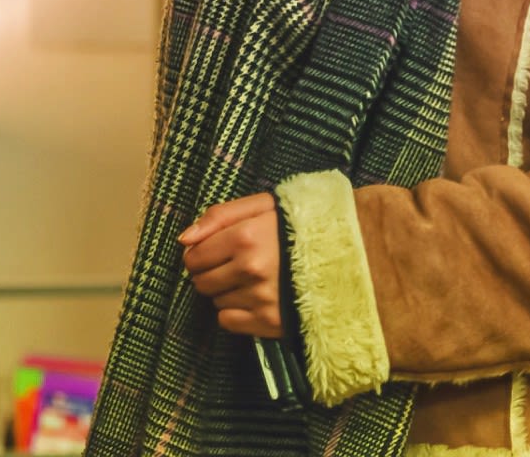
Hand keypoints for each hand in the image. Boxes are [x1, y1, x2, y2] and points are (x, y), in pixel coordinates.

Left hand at [180, 193, 282, 337]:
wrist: (345, 254)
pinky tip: (254, 298)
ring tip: (251, 279)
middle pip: (201, 282)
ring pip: (215, 302)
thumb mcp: (260, 206)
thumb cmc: (296, 226)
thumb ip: (218, 216)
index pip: (194, 257)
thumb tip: (183, 239)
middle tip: (232, 265)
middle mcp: (251, 270)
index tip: (213, 252)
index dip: (197, 255)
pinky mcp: (271, 323)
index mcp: (245, 237)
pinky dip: (235, 312)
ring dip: (226, 292)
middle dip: (209, 273)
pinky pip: (228, 322)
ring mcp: (261, 299)